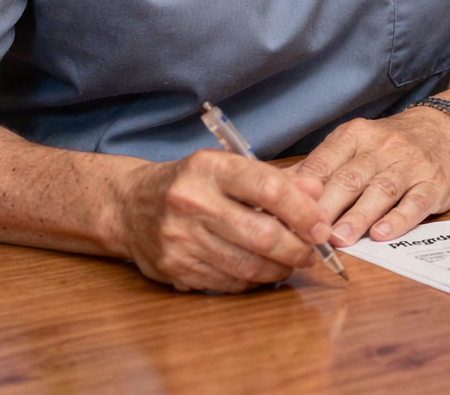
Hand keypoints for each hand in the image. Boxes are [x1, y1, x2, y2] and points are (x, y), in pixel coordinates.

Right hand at [114, 149, 328, 292]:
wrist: (128, 205)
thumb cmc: (189, 184)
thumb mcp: (226, 167)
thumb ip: (272, 179)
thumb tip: (316, 192)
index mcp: (209, 168)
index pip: (269, 189)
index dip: (303, 211)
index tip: (321, 226)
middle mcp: (191, 201)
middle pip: (262, 234)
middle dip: (297, 248)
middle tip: (312, 252)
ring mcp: (180, 237)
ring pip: (247, 265)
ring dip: (279, 268)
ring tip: (291, 263)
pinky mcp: (174, 267)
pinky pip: (227, 282)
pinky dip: (252, 281)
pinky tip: (261, 272)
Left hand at [291, 109, 449, 247]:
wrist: (445, 131)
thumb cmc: (389, 146)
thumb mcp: (353, 145)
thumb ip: (320, 167)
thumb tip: (279, 189)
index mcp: (355, 135)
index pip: (325, 161)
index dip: (305, 188)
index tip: (285, 212)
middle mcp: (383, 147)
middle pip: (350, 178)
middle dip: (327, 206)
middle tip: (307, 232)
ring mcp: (411, 165)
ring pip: (381, 190)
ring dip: (358, 216)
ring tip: (339, 239)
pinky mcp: (434, 184)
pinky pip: (416, 202)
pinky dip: (399, 220)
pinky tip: (381, 234)